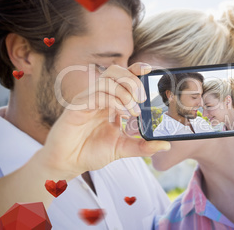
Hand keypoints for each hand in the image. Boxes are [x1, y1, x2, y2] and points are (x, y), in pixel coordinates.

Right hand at [39, 62, 169, 178]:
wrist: (68, 164)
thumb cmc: (91, 152)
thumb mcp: (123, 148)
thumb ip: (144, 146)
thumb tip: (166, 145)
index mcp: (110, 101)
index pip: (123, 77)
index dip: (136, 69)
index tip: (150, 69)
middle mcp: (100, 97)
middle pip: (115, 71)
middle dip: (133, 80)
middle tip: (143, 98)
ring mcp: (88, 100)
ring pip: (107, 80)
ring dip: (125, 91)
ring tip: (134, 110)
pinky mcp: (77, 108)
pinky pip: (96, 95)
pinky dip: (113, 101)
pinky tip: (123, 114)